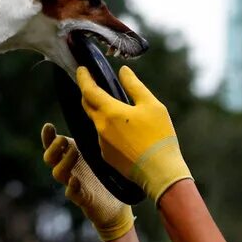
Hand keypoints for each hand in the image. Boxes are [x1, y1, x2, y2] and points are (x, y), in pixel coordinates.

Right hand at [41, 123, 133, 241]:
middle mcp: (69, 169)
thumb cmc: (107, 174)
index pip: (53, 145)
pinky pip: (71, 193)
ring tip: (74, 153)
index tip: (49, 126)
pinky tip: (74, 180)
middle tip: (63, 140)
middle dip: (53, 148)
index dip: (47, 137)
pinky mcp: (82, 198)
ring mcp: (74, 183)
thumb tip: (98, 110)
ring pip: (58, 173)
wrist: (116, 204)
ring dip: (64, 162)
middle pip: (49, 158)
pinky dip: (71, 186)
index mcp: (71, 156)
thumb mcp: (101, 152)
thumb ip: (94, 137)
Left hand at [75, 66, 191, 203]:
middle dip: (88, 93)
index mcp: (110, 112)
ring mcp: (102, 144)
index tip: (81, 69)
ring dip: (102, 113)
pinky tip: (125, 132)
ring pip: (97, 122)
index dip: (83, 78)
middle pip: (88, 105)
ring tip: (119, 111)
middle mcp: (101, 127)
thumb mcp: (152, 105)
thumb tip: (123, 71)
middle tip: (94, 84)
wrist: (159, 172)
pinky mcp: (107, 157)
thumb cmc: (159, 136)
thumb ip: (135, 86)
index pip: (89, 90)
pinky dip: (109, 130)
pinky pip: (104, 138)